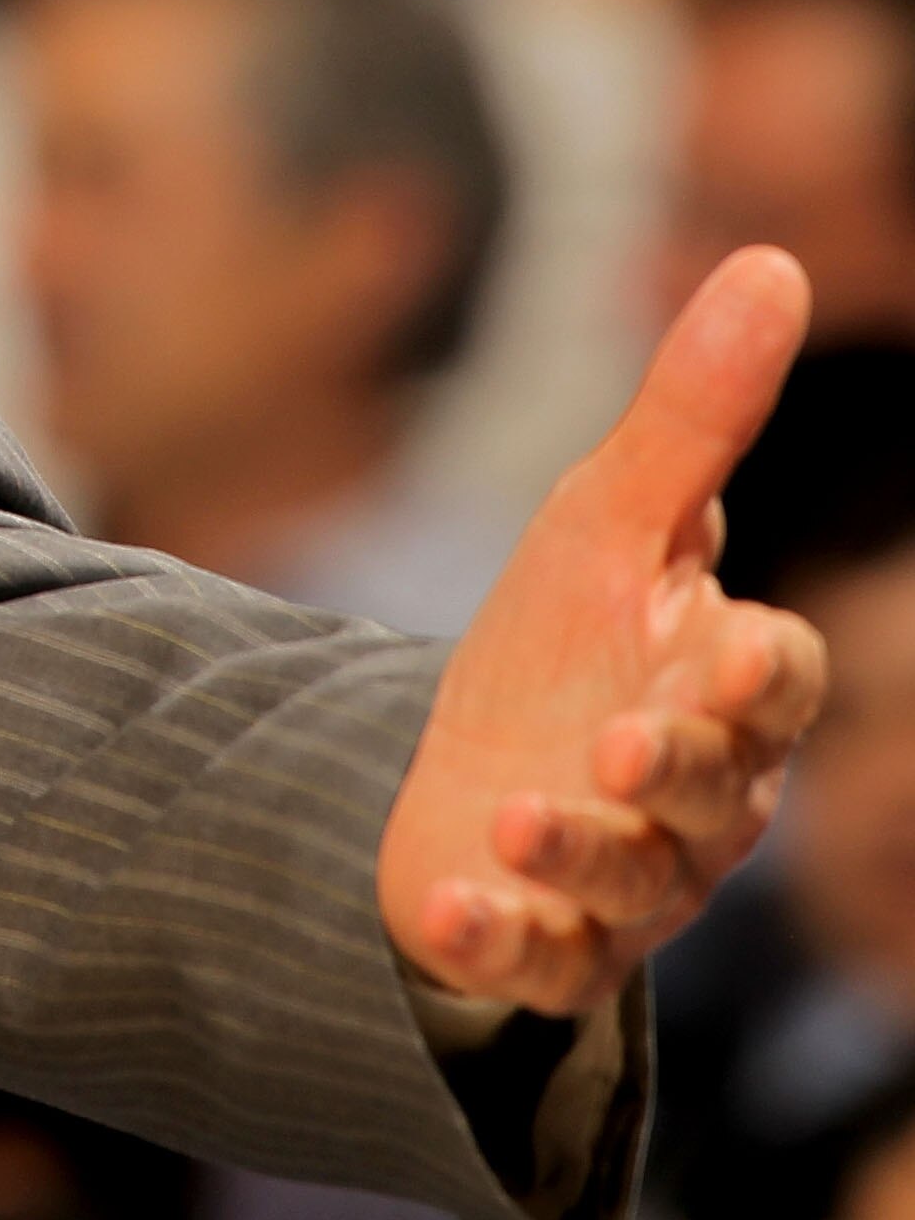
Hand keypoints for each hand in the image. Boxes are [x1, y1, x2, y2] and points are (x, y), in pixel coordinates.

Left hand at [377, 248, 829, 1014]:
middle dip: (677, 769)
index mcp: (721, 688)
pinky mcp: (542, 942)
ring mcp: (626, 880)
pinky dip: (492, 936)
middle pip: (718, 790)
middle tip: (621, 746)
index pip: (774, 679)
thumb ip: (695, 413)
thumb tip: (773, 260)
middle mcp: (697, 796)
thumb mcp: (610, 519)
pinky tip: (444, 910)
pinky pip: (531, 959)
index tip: (731, 636)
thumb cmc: (566, 643)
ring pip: (630, 881)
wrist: (472, 773)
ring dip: (576, 852)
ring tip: (513, 815)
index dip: (763, 668)